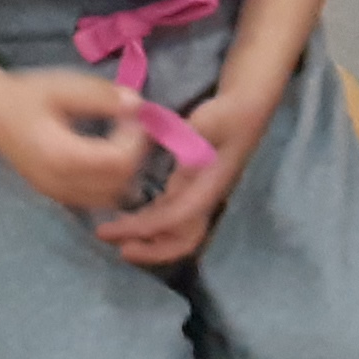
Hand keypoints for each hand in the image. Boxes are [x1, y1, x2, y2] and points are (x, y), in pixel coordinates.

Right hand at [0, 67, 154, 214]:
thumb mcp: (66, 85)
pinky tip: (107, 156)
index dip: (136, 140)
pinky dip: (110, 183)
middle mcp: (60, 183)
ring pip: (109, 198)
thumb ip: (103, 96)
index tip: (136, 114)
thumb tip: (138, 104)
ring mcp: (56, 193)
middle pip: (118, 184)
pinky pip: (93, 200)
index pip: (118, 162)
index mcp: (62, 156)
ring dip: (125, 172)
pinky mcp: (54, 195)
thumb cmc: (27, 94)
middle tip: (132, 125)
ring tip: (122, 140)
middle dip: (135, 154)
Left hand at [93, 80, 270, 267]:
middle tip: (115, 243)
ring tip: (112, 233)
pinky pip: (166, 215)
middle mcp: (202, 198)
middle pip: (181, 240)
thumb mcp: (208, 122)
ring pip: (172, 231)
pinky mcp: (187, 187)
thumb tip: (149, 139)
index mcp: (208, 187)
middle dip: (149, 250)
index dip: (146, 228)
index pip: (176, 218)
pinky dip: (145, 222)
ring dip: (144, 238)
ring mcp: (195, 195)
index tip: (115, 229)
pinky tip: (124, 216)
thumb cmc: (229, 115)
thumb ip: (181, 134)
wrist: (246, 108)